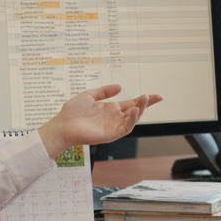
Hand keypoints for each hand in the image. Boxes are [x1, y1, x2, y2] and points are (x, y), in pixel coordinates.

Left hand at [38, 84, 163, 156]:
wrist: (63, 125)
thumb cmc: (73, 112)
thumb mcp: (91, 95)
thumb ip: (105, 91)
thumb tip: (120, 86)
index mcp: (111, 108)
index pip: (132, 103)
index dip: (144, 99)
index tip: (157, 95)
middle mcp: (115, 117)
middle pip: (136, 110)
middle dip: (147, 104)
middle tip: (157, 96)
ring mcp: (114, 126)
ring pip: (133, 119)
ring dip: (141, 110)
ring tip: (145, 99)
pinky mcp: (111, 134)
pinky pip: (125, 127)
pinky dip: (132, 120)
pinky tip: (134, 110)